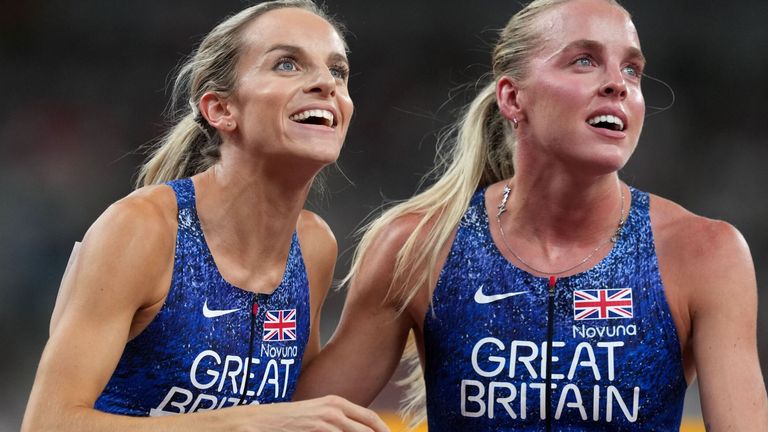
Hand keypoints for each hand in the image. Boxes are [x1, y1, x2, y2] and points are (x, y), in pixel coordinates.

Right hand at [247, 395, 389, 431]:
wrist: (262, 421)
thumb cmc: (290, 422)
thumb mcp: (317, 416)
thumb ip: (337, 421)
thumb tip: (356, 428)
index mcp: (337, 403)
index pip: (371, 419)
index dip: (383, 431)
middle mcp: (335, 409)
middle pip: (369, 429)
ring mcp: (327, 420)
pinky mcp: (318, 429)